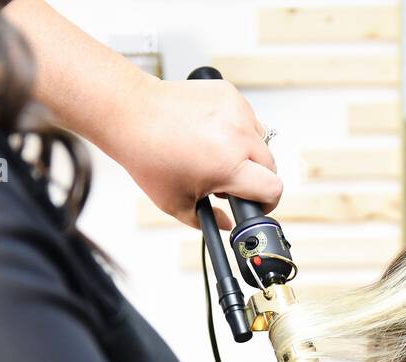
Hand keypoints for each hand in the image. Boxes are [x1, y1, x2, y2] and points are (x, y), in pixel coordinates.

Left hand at [99, 75, 282, 230]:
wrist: (132, 114)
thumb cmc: (148, 154)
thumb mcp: (175, 202)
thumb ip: (206, 220)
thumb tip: (226, 223)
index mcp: (227, 165)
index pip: (273, 188)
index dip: (267, 201)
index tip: (257, 203)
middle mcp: (237, 135)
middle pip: (270, 165)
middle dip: (255, 177)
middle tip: (232, 181)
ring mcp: (235, 111)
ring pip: (261, 139)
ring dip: (248, 152)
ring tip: (219, 155)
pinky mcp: (229, 94)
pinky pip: (247, 117)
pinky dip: (236, 128)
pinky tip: (212, 133)